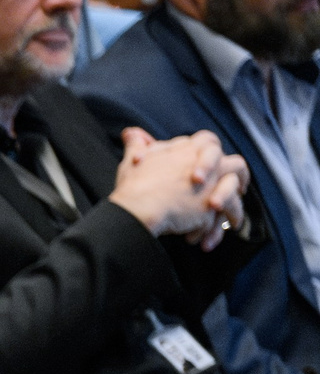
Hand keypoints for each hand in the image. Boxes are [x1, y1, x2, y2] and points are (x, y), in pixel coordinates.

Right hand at [110, 127, 248, 248]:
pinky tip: (207, 239)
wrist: (140, 205)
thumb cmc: (135, 183)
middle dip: (241, 176)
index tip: (214, 161)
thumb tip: (131, 134)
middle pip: (236, 164)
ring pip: (235, 192)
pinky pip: (219, 219)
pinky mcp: (210, 208)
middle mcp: (208, 164)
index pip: (209, 142)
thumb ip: (137, 145)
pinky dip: (213, 230)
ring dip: (235, 208)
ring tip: (232, 221)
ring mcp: (212, 186)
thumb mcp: (134, 159)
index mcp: (189, 150)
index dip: (213, 152)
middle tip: (240, 187)